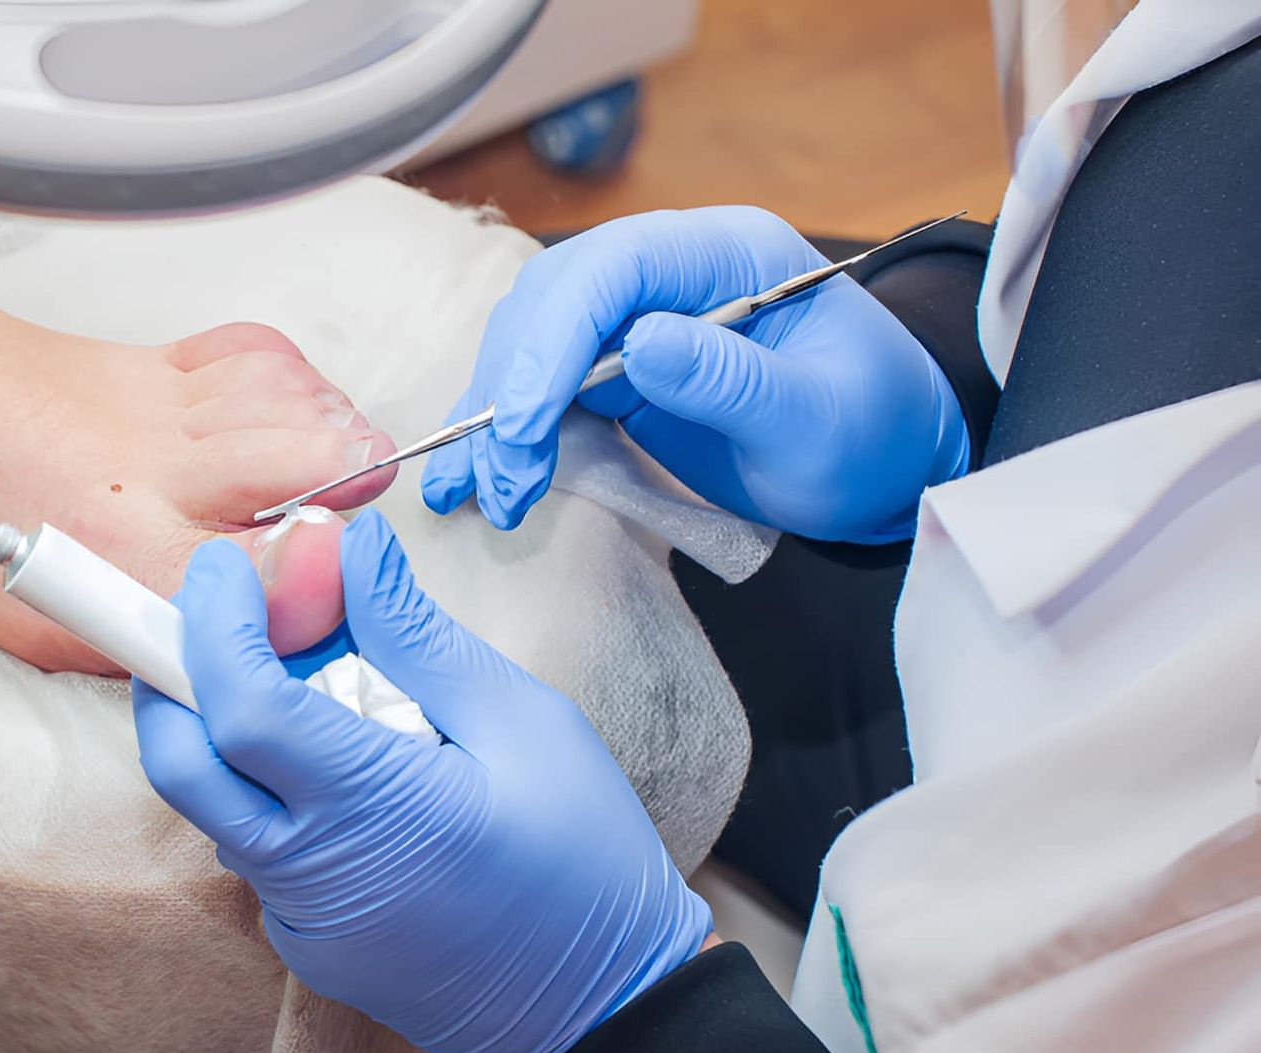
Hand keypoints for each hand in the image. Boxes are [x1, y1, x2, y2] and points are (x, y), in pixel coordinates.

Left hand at [133, 511, 712, 1052]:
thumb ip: (415, 634)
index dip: (214, 622)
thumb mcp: (523, 721)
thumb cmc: (586, 862)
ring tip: (314, 679)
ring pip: (215, 805)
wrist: (605, 1014)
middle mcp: (312, 876)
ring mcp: (300, 923)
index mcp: (372, 809)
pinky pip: (257, 850)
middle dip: (171, 674)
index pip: (240, 703)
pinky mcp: (307, 949)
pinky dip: (270, 790)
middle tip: (218, 613)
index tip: (224, 565)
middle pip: (181, 762)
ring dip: (227, 730)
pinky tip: (345, 762)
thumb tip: (350, 546)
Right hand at [422, 205, 968, 541]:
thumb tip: (640, 344)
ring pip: (532, 341)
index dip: (555, 336)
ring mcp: (637, 317)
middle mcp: (671, 272)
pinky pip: (541, 387)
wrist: (884, 465)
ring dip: (496, 415)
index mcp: (729, 254)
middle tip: (504, 476)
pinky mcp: (616, 369)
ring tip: (483, 490)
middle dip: (514, 386)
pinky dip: (504, 431)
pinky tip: (476, 477)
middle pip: (555, 299)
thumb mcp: (819, 421)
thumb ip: (734, 382)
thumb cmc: (870, 436)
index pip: (614, 266)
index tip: (523, 421)